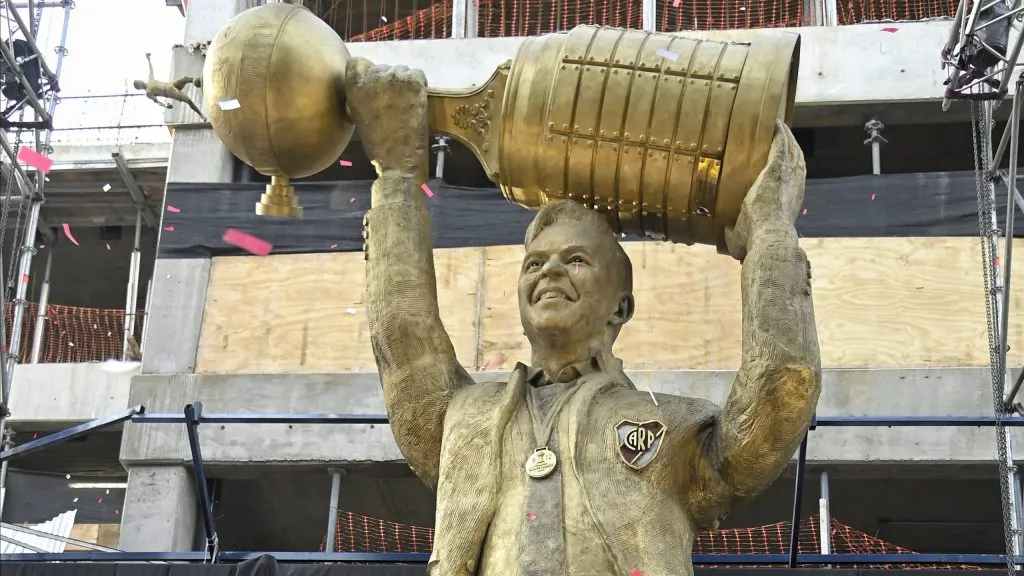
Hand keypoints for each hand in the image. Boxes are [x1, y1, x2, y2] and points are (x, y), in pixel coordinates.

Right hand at [344, 57, 429, 183]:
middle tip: (394, 102)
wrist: (398, 159)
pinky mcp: (413, 81)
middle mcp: (372, 75)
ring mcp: (394, 76)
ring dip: (404, 84)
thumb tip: (365, 84)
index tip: (376, 88)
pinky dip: (419, 85)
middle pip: (383, 68)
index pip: (358, 63)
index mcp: (354, 84)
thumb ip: (358, 95)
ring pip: (401, 70)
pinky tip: (416, 101)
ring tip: (405, 105)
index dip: (368, 74)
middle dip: (388, 82)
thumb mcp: (357, 115)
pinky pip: (418, 74)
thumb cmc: (376, 143)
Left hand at [724, 121, 805, 259]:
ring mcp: (788, 176)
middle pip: (796, 162)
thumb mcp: (745, 236)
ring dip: (788, 139)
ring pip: (792, 151)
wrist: (769, 236)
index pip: (791, 182)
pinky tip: (775, 122)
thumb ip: (736, 234)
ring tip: (780, 128)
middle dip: (792, 149)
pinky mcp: (778, 168)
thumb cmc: (757, 241)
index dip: (789, 172)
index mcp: (788, 203)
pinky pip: (781, 145)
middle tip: (784, 138)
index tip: (783, 165)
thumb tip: (725, 237)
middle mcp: (794, 187)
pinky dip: (780, 133)